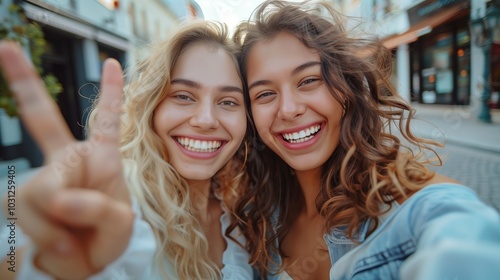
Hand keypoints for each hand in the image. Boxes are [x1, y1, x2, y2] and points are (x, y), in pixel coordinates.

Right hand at [0, 41, 133, 278]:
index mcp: (100, 159)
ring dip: (58, 226)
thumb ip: (97, 210)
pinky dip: (45, 232)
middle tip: (6, 47)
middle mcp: (69, 162)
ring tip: (73, 242)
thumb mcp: (119, 224)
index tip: (113, 62)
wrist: (89, 267)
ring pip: (41, 193)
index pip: (105, 120)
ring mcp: (43, 181)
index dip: (110, 92)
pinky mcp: (26, 205)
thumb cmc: (108, 238)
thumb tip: (58, 199)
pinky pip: (28, 210)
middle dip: (23, 80)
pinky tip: (59, 241)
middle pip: (42, 120)